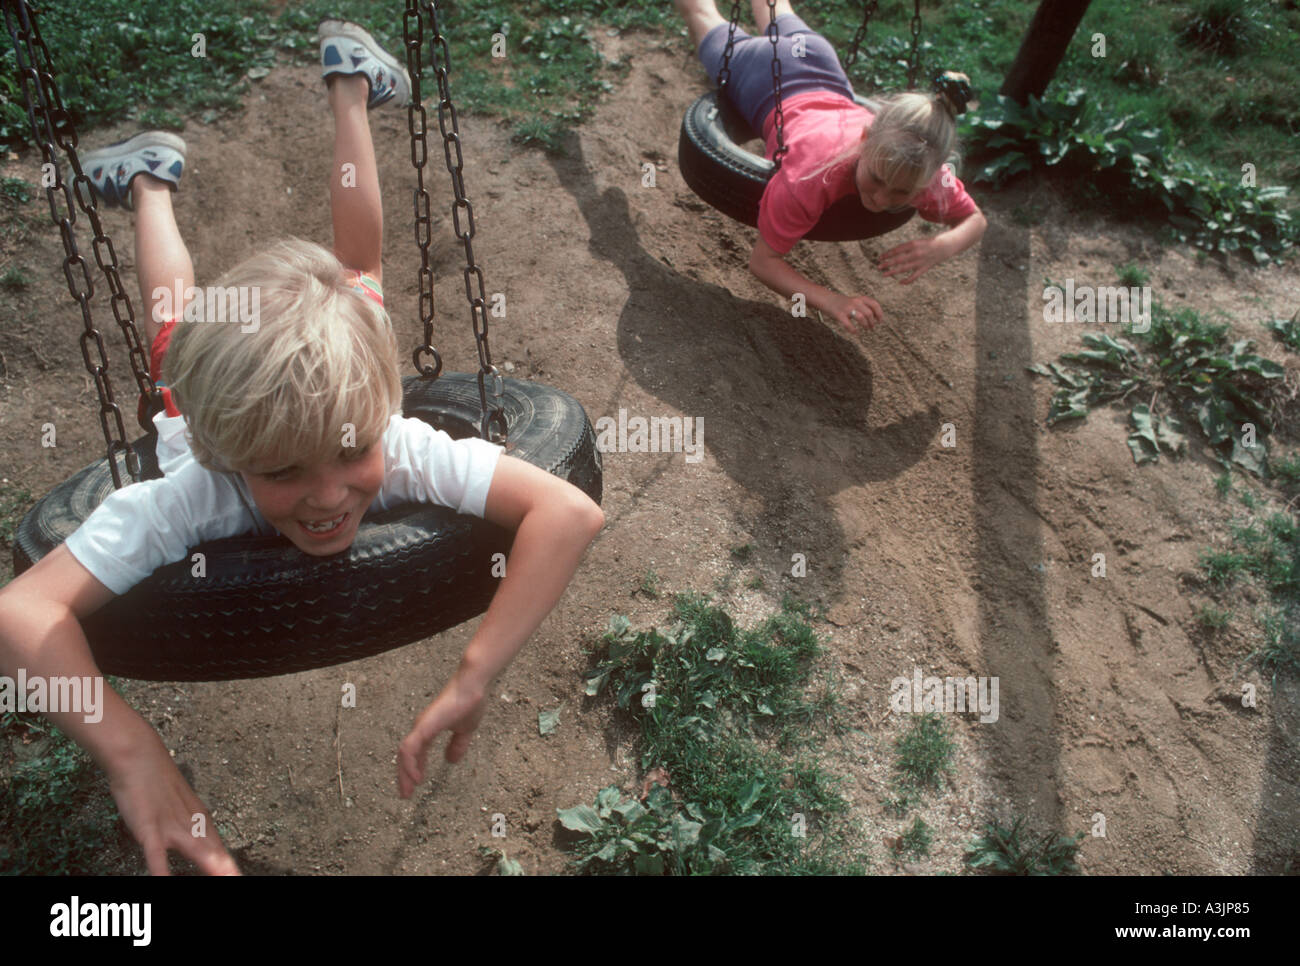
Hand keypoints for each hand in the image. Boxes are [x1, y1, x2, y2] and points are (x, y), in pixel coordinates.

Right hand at [107, 741, 239, 875]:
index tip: (237, 876)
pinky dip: (161, 869)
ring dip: (212, 867)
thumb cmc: (155, 782)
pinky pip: (156, 852)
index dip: (229, 866)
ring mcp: (172, 826)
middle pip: (214, 852)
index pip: (220, 849)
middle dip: (227, 870)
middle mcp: (191, 824)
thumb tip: (199, 842)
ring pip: (197, 850)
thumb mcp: (177, 806)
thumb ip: (188, 826)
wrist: (139, 756)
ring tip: (226, 878)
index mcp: (200, 820)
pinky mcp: (149, 826)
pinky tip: (163, 883)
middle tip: (239, 879)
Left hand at [397, 672, 487, 797]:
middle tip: (405, 795)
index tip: (415, 785)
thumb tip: (451, 760)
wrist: (473, 686)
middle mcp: (421, 728)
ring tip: (408, 790)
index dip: (414, 768)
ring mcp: (421, 726)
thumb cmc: (470, 702)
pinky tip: (416, 777)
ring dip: (404, 773)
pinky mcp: (424, 726)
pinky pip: (410, 748)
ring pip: (404, 754)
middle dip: (404, 776)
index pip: (416, 752)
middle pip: (406, 755)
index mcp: (429, 729)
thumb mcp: (465, 730)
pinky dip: (410, 764)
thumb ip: (458, 744)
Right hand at [827, 292, 883, 334]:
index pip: (874, 304)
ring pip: (861, 318)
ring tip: (867, 329)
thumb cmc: (843, 303)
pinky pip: (849, 325)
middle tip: (872, 327)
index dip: (879, 313)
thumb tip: (875, 317)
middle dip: (872, 322)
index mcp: (860, 298)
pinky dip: (853, 330)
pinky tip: (856, 333)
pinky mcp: (840, 315)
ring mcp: (847, 309)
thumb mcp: (855, 300)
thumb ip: (864, 306)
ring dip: (866, 325)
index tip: (880, 321)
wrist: (827, 299)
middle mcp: (855, 302)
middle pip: (869, 313)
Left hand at [878, 237, 948, 283]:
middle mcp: (916, 253)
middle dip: (887, 264)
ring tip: (884, 274)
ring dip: (893, 272)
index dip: (887, 254)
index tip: (880, 257)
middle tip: (878, 267)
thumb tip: (891, 254)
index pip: (897, 250)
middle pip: (898, 260)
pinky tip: (899, 282)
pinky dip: (907, 280)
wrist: (944, 246)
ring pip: (904, 269)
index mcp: (913, 244)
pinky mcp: (924, 268)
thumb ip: (905, 248)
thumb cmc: (927, 244)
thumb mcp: (916, 242)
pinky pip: (914, 276)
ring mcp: (920, 262)